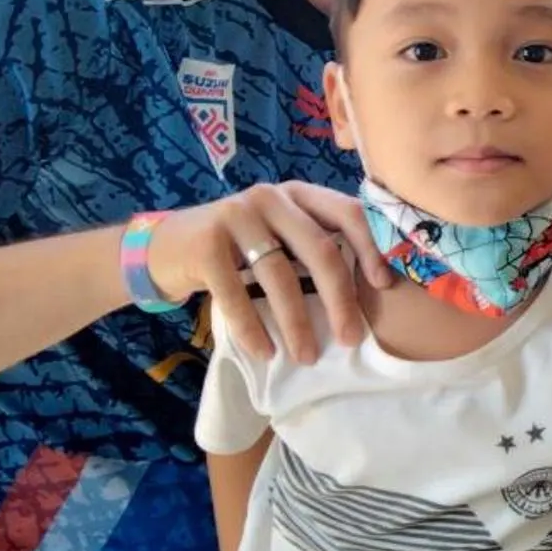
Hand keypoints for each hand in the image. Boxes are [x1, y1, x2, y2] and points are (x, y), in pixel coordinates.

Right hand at [143, 183, 389, 362]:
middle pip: (319, 249)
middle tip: (351, 339)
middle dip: (339, 299)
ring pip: (279, 274)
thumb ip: (315, 247)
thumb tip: (371, 292)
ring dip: (296, 322)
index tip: (383, 286)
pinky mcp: (206, 243)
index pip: (347, 212)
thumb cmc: (239, 249)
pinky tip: (265, 352)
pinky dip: (253, 327)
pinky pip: (236, 292)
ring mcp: (236, 216)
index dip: (371, 248)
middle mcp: (271, 197)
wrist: (168, 247)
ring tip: (307, 355)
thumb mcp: (280, 237)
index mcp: (299, 194)